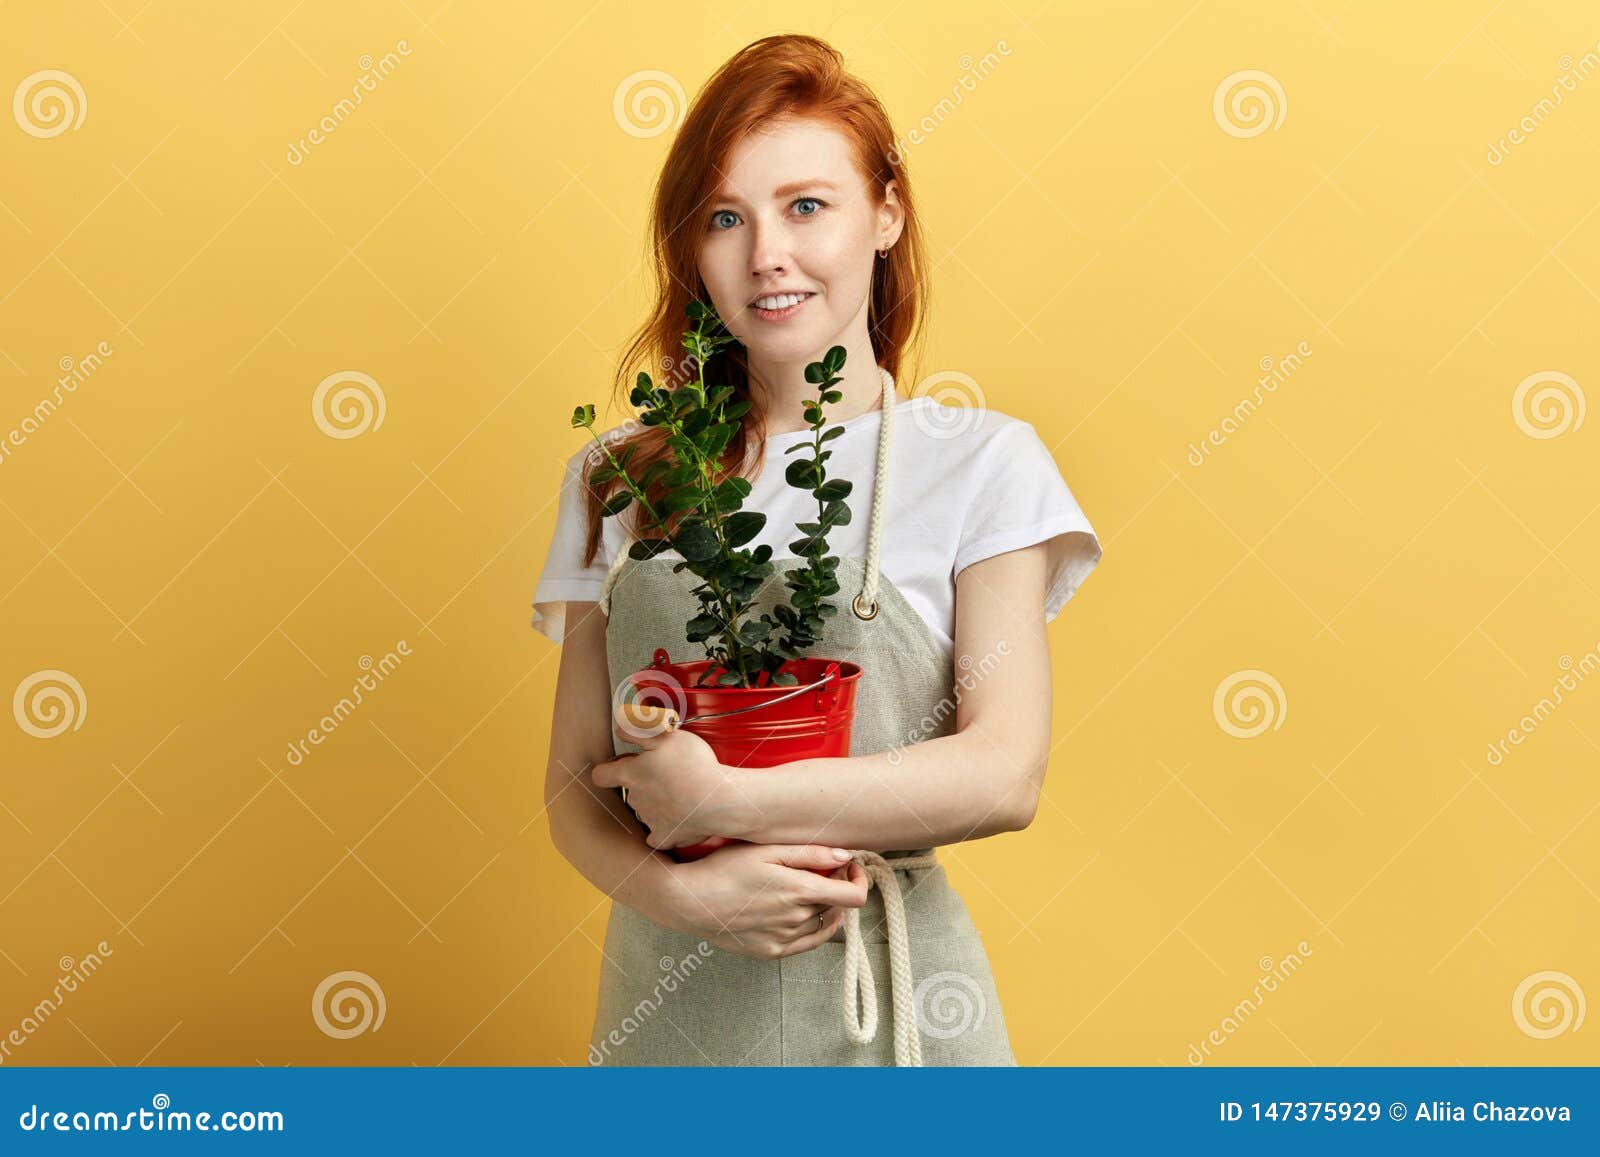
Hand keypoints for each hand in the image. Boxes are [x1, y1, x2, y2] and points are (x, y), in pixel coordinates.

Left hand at [591, 707, 744, 849]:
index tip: (620, 765)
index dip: (607, 769)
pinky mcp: (666, 836)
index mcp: (631, 775)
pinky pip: (657, 836)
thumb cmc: (692, 765)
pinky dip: (664, 828)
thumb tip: (618, 728)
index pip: (601, 775)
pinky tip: (677, 819)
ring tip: (679, 792)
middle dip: (641, 783)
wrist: (718, 800)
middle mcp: (635, 799)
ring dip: (655, 803)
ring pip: (645, 811)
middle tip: (666, 772)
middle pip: (629, 791)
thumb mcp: (665, 736)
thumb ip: (637, 731)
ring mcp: (650, 820)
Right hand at [663, 842, 869, 959]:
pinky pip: (806, 943)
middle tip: (818, 871)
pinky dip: (812, 928)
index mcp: (800, 892)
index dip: (858, 880)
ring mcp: (784, 938)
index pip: (854, 897)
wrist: (690, 901)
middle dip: (835, 887)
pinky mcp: (772, 951)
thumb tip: (846, 857)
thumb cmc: (724, 867)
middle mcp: (796, 919)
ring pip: (823, 924)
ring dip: (823, 908)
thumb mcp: (767, 850)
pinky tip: (800, 913)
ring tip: (803, 889)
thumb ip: (810, 853)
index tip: (849, 868)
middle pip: (837, 906)